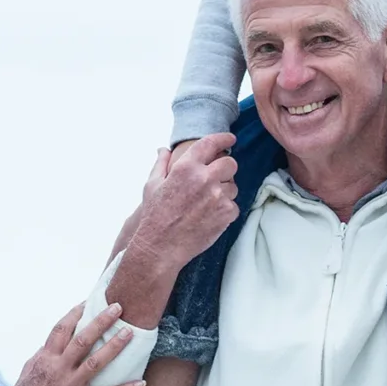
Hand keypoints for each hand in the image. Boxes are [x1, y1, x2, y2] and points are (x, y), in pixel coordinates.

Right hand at [8, 303, 145, 385]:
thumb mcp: (28, 372)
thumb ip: (42, 357)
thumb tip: (53, 345)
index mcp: (45, 358)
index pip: (62, 329)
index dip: (76, 313)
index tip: (88, 302)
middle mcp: (59, 368)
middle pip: (83, 339)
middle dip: (101, 321)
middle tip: (118, 307)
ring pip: (97, 361)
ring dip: (115, 346)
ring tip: (129, 333)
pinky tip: (141, 383)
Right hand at [109, 133, 239, 325]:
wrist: (161, 246)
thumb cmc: (154, 215)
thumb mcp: (152, 185)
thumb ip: (161, 164)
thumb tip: (163, 150)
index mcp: (186, 167)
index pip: (211, 143)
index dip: (223, 139)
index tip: (230, 139)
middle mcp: (205, 178)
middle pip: (230, 163)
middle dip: (226, 168)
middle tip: (218, 176)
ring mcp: (218, 196)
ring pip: (233, 185)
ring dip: (225, 190)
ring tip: (208, 202)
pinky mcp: (226, 213)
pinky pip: (234, 205)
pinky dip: (225, 209)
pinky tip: (210, 216)